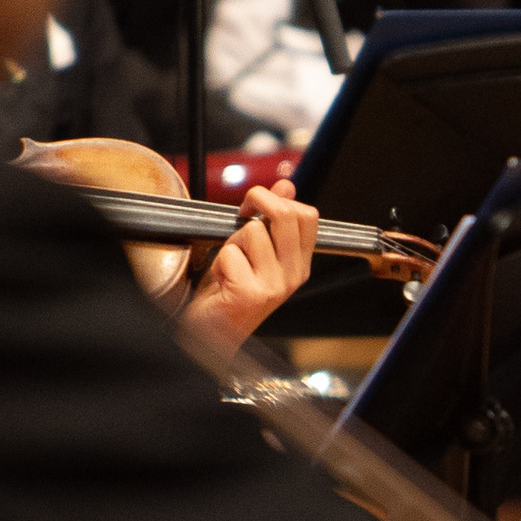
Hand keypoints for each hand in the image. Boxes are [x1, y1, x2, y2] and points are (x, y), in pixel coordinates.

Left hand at [176, 180, 318, 374]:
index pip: (308, 215)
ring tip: (229, 265)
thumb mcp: (254, 253)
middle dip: (257, 200)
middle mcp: (293, 276)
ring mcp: (274, 286)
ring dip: (231, 242)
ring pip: (252, 232)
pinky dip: (218, 262)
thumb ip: (271, 220)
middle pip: (286, 214)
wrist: (212, 335)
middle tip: (241, 213)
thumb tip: (286, 185)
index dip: (280, 199)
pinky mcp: (251, 293)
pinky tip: (222, 280)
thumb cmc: (229, 295)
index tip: (258, 209)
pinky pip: (230, 253)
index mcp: (299, 265)